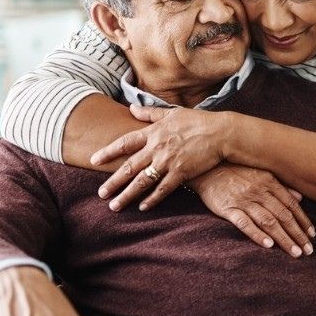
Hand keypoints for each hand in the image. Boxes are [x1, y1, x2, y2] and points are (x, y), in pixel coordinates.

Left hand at [92, 105, 233, 211]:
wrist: (221, 133)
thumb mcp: (171, 113)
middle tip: (101, 193)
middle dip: (113, 182)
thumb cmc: (197, 121)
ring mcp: (168, 162)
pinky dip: (152, 199)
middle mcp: (157, 148)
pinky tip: (142, 207)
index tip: (94, 160)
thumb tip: (131, 108)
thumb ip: (150, 113)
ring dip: (127, 195)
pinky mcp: (181, 173)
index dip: (108, 152)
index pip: (125, 143)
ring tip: (115, 205)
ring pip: (142, 182)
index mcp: (153, 132)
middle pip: (129, 167)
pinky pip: (163, 189)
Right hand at [191, 164, 315, 257]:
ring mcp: (244, 200)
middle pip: (283, 216)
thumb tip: (300, 198)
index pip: (291, 205)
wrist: (205, 168)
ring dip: (284, 238)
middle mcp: (259, 192)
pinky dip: (257, 234)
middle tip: (309, 251)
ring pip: (269, 221)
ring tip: (295, 252)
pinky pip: (245, 223)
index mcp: (269, 182)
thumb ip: (280, 186)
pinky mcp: (228, 209)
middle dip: (298, 234)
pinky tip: (268, 245)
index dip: (303, 221)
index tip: (312, 235)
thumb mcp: (260, 173)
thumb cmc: (235, 172)